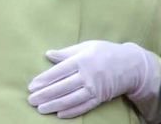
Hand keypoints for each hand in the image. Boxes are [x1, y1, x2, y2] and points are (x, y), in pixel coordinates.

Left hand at [28, 41, 160, 118]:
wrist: (131, 65)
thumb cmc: (105, 52)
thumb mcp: (85, 47)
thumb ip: (66, 52)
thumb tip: (48, 54)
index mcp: (81, 60)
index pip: (58, 72)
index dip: (44, 80)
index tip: (31, 86)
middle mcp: (87, 75)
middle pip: (62, 87)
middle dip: (45, 95)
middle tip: (31, 100)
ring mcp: (94, 88)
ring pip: (71, 99)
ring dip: (55, 105)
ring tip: (41, 109)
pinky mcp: (101, 98)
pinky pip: (84, 106)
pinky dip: (72, 111)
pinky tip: (59, 114)